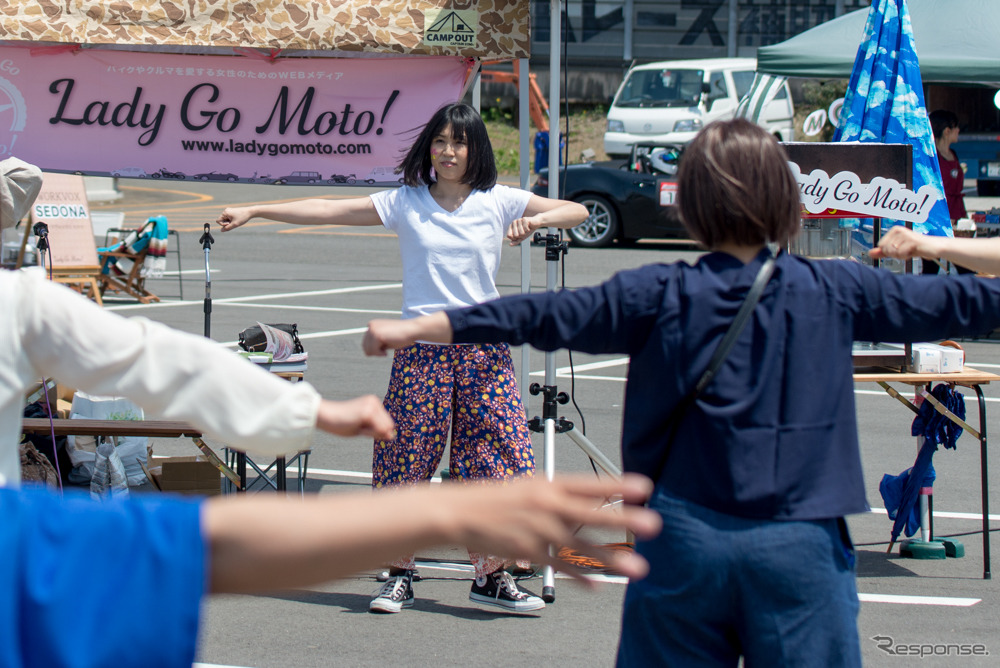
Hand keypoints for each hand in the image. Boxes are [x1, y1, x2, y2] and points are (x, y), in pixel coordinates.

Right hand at [217, 207, 252, 231]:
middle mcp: (226, 211)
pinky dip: (232, 220)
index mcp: (225, 212)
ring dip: (230, 222)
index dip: (223, 224)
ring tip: (236, 221)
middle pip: (222, 220)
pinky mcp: (232, 212)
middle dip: (227, 223)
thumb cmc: (242, 217)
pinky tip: (237, 220)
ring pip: (226, 220)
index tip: (230, 223)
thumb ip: (227, 228)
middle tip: (234, 222)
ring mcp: (229, 211)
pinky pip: (229, 218)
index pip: (218, 221)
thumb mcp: (234, 224)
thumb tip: (221, 230)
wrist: (250, 212)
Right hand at [316, 395, 393, 439]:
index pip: (387, 423)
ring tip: (356, 425)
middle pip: (388, 426)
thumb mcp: (362, 427)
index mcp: (373, 403)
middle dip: (376, 432)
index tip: (360, 426)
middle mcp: (375, 402)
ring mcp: (372, 406)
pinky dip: (368, 433)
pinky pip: (378, 431)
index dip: (377, 431)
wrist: (325, 416)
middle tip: (357, 426)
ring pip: (384, 429)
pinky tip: (356, 426)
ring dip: (372, 433)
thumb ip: (377, 431)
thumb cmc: (340, 422)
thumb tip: (392, 436)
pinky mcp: (368, 413)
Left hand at [363, 313, 451, 355]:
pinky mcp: (377, 336)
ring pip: (368, 350)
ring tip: (386, 350)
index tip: (385, 347)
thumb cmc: (402, 335)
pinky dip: (379, 354)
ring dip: (377, 353)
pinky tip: (386, 352)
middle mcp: (370, 326)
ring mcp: (373, 330)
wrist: (412, 329)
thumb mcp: (386, 338)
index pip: (366, 342)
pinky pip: (373, 351)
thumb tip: (366, 352)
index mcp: (372, 325)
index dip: (375, 349)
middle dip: (375, 351)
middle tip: (385, 351)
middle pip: (365, 346)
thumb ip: (376, 342)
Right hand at [444, 474, 660, 582]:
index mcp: (548, 485)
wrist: (460, 512)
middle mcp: (547, 506)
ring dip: (613, 559)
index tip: (644, 487)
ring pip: (582, 547)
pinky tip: (597, 585)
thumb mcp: (529, 486)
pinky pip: (560, 566)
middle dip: (624, 520)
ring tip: (639, 568)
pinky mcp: (529, 551)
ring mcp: (539, 530)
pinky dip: (580, 577)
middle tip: (652, 524)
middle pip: (592, 514)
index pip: (589, 484)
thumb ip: (558, 495)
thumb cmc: (496, 499)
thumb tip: (584, 500)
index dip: (617, 485)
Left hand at [506, 215, 541, 244]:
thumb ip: (515, 241)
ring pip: (521, 233)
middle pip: (515, 235)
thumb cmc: (527, 230)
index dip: (515, 238)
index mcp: (511, 226)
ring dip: (525, 233)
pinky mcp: (524, 219)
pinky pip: (525, 229)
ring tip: (526, 229)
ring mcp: (518, 220)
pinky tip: (529, 227)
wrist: (535, 223)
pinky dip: (528, 230)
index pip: (508, 235)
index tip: (519, 234)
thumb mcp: (521, 237)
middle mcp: (513, 222)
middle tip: (524, 231)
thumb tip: (510, 244)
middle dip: (521, 236)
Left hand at [870, 225, 940, 260]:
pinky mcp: (912, 241)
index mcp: (894, 230)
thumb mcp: (897, 250)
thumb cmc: (915, 248)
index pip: (881, 245)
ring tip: (910, 250)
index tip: (899, 249)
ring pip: (893, 252)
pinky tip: (913, 251)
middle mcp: (899, 230)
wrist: (933, 248)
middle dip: (895, 254)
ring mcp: (905, 235)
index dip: (889, 251)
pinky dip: (906, 256)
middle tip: (906, 250)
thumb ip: (883, 252)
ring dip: (901, 255)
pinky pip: (901, 253)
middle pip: (886, 249)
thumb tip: (870, 253)